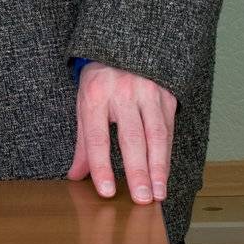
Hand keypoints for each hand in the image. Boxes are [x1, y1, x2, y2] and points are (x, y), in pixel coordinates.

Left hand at [66, 60, 176, 205]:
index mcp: (95, 94)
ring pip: (155, 134)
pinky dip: (167, 154)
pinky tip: (165, 174)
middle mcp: (122, 92)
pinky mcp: (166, 94)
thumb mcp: (85, 104)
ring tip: (158, 193)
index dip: (101, 165)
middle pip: (131, 137)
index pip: (97, 136)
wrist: (125, 44)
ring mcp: (147, 92)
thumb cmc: (101, 81)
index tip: (107, 192)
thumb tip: (75, 176)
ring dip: (158, 167)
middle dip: (137, 171)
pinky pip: (168, 128)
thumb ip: (83, 143)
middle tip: (141, 199)